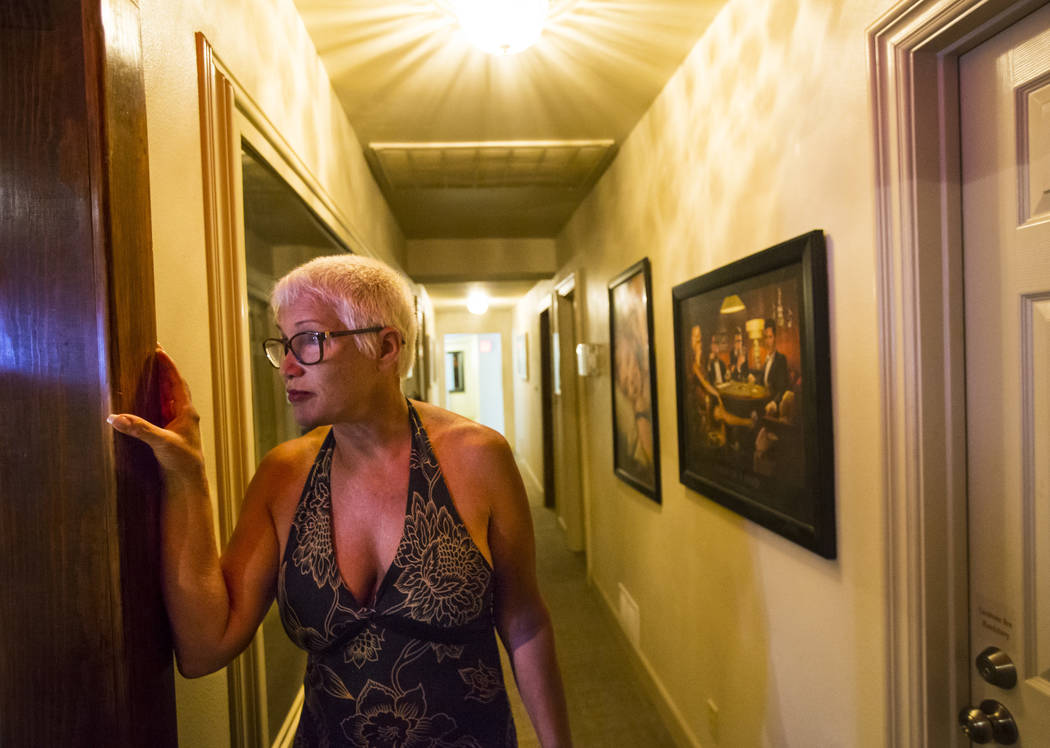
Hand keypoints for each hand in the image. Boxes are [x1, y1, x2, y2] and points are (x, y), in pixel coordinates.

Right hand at [107, 347, 205, 483]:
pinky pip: (161, 409)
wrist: (187, 481)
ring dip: (159, 383)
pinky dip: (154, 399)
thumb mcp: (161, 442)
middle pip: (173, 386)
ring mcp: (177, 423)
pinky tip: (145, 397)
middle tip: (151, 354)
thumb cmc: (182, 461)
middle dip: (163, 370)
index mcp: (186, 411)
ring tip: (147, 369)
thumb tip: (116, 417)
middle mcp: (183, 414)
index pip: (176, 382)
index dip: (167, 365)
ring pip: (168, 397)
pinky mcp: (169, 432)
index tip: (158, 350)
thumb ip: (140, 429)